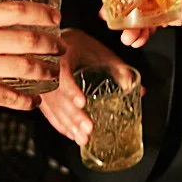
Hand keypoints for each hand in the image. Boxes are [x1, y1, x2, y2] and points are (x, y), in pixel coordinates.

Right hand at [0, 2, 61, 111]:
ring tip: (54, 74)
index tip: (56, 17)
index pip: (17, 11)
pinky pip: (11, 96)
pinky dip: (27, 101)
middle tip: (60, 48)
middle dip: (52, 44)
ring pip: (27, 68)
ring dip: (46, 72)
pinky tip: (34, 102)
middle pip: (29, 40)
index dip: (42, 13)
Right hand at [37, 29, 135, 147]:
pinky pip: (49, 114)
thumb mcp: (98, 51)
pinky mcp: (42, 97)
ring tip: (82, 138)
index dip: (72, 91)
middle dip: (74, 116)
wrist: (54, 43)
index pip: (63, 76)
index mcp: (61, 59)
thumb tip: (138, 90)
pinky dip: (60, 126)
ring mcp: (43, 87)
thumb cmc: (76, 45)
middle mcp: (48, 75)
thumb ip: (117, 69)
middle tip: (88, 129)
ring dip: (68, 125)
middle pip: (59, 98)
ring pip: (54, 109)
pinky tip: (71, 134)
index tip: (82, 102)